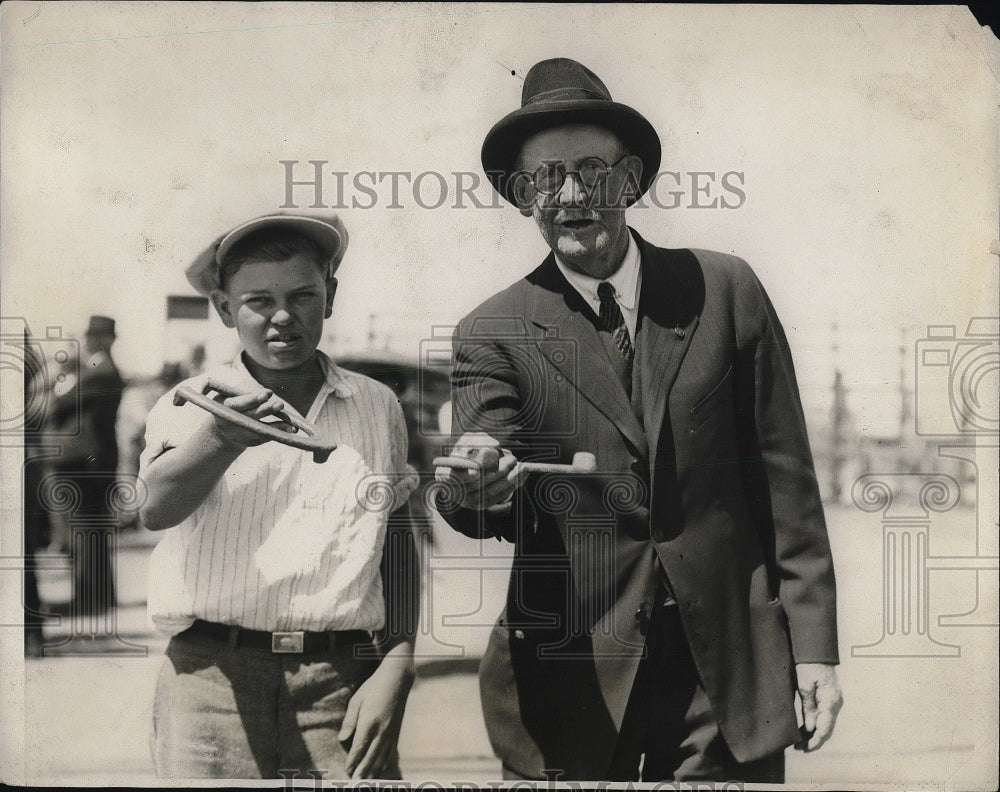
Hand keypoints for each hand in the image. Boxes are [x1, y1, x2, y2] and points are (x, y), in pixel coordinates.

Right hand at [209, 388, 294, 448]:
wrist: (225, 429)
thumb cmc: (231, 405)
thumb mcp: (232, 396)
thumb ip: (247, 394)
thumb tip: (268, 394)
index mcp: (224, 407)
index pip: (239, 404)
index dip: (252, 399)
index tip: (266, 394)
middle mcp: (232, 422)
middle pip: (251, 416)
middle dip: (266, 410)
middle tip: (279, 404)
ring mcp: (241, 434)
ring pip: (260, 429)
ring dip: (276, 425)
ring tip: (289, 422)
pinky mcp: (250, 441)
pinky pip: (265, 437)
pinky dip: (278, 432)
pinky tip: (290, 429)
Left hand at [339, 652, 414, 778]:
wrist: (398, 679)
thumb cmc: (374, 686)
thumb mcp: (357, 699)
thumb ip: (349, 721)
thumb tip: (342, 739)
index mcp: (369, 721)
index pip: (359, 747)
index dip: (353, 760)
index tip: (347, 770)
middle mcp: (381, 729)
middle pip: (371, 755)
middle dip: (363, 770)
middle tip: (356, 782)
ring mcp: (391, 730)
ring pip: (382, 755)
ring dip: (374, 769)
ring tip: (368, 780)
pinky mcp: (396, 729)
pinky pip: (391, 749)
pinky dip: (385, 760)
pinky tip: (382, 767)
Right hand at [435, 432, 525, 509]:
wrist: (465, 468)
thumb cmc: (466, 451)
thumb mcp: (469, 440)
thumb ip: (478, 440)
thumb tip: (494, 445)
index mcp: (445, 474)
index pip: (456, 475)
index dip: (469, 470)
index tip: (484, 463)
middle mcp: (455, 491)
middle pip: (477, 484)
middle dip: (498, 470)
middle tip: (512, 458)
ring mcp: (468, 501)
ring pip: (490, 492)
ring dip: (509, 479)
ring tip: (522, 467)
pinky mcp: (481, 505)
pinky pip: (498, 497)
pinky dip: (512, 486)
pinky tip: (521, 475)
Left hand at [794, 663, 842, 751]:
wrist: (815, 650)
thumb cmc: (808, 665)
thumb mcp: (804, 686)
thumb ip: (808, 708)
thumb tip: (811, 728)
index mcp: (830, 701)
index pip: (825, 728)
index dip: (815, 741)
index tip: (804, 748)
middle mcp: (836, 703)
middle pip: (827, 728)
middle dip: (814, 739)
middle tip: (799, 748)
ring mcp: (834, 701)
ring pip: (826, 723)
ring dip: (814, 733)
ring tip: (800, 741)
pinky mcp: (829, 698)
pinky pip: (824, 715)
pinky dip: (816, 723)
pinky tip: (805, 729)